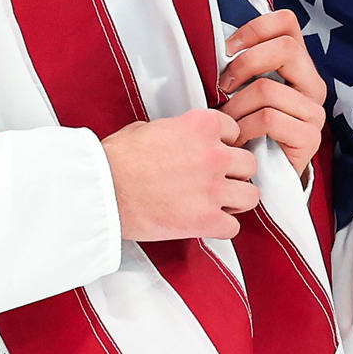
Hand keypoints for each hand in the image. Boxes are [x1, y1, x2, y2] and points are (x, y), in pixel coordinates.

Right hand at [102, 108, 258, 241]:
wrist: (102, 190)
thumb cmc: (116, 160)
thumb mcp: (148, 128)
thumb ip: (175, 130)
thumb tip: (177, 137)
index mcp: (201, 126)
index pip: (235, 131)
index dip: (224, 144)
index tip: (215, 153)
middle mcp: (213, 154)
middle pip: (248, 164)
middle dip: (234, 172)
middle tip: (218, 179)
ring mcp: (213, 188)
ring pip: (250, 195)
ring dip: (236, 200)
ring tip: (219, 202)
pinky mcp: (206, 220)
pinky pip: (233, 227)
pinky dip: (222, 227)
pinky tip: (207, 223)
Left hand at [217, 9, 326, 178]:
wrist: (261, 176)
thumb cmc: (247, 128)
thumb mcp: (243, 90)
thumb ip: (240, 66)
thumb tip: (213, 45)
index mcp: (298, 65)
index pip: (287, 23)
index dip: (255, 27)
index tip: (227, 48)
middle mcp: (312, 84)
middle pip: (286, 48)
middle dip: (244, 64)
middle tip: (223, 86)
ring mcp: (314, 111)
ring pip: (268, 88)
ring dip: (236, 107)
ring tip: (227, 123)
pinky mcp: (310, 137)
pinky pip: (269, 119)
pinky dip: (244, 128)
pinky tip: (237, 139)